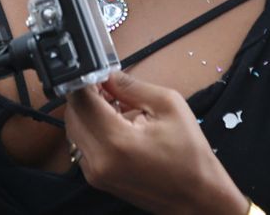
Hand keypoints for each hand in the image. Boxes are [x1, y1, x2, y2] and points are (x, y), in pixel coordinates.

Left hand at [64, 71, 247, 213]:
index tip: (98, 71)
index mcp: (116, 141)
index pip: (81, 100)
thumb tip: (107, 74)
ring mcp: (95, 173)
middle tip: (108, 86)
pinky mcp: (96, 178)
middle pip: (72, 114)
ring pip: (74, 129)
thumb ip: (131, 86)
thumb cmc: (190, 157)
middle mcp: (99, 160)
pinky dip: (92, 129)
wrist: (197, 197)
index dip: (86, 80)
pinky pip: (82, 144)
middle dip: (86, 95)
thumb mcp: (168, 106)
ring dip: (88, 112)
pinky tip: (115, 124)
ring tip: (115, 105)